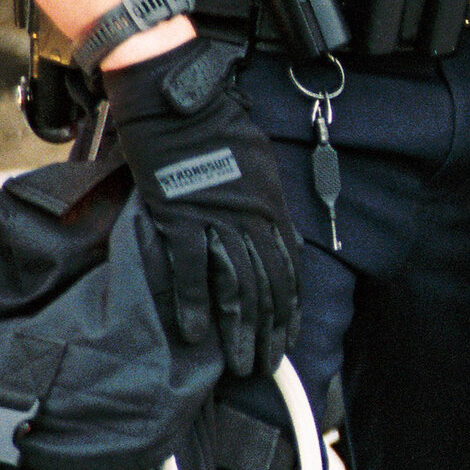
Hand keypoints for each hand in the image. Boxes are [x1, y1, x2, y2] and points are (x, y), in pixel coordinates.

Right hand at [102, 34, 299, 377]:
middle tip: (266, 366)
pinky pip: (190, 270)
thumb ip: (268, 208)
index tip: (289, 338)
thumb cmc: (219, 129)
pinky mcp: (178, 219)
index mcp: (272, 208)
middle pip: (267, 288)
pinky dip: (193, 304)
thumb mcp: (261, 168)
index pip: (289, 271)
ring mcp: (215, 222)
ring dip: (239, 329)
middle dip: (269, 332)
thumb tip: (279, 241)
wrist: (179, 104)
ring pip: (236, 287)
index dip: (290, 310)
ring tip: (240, 362)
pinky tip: (196, 333)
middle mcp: (250, 220)